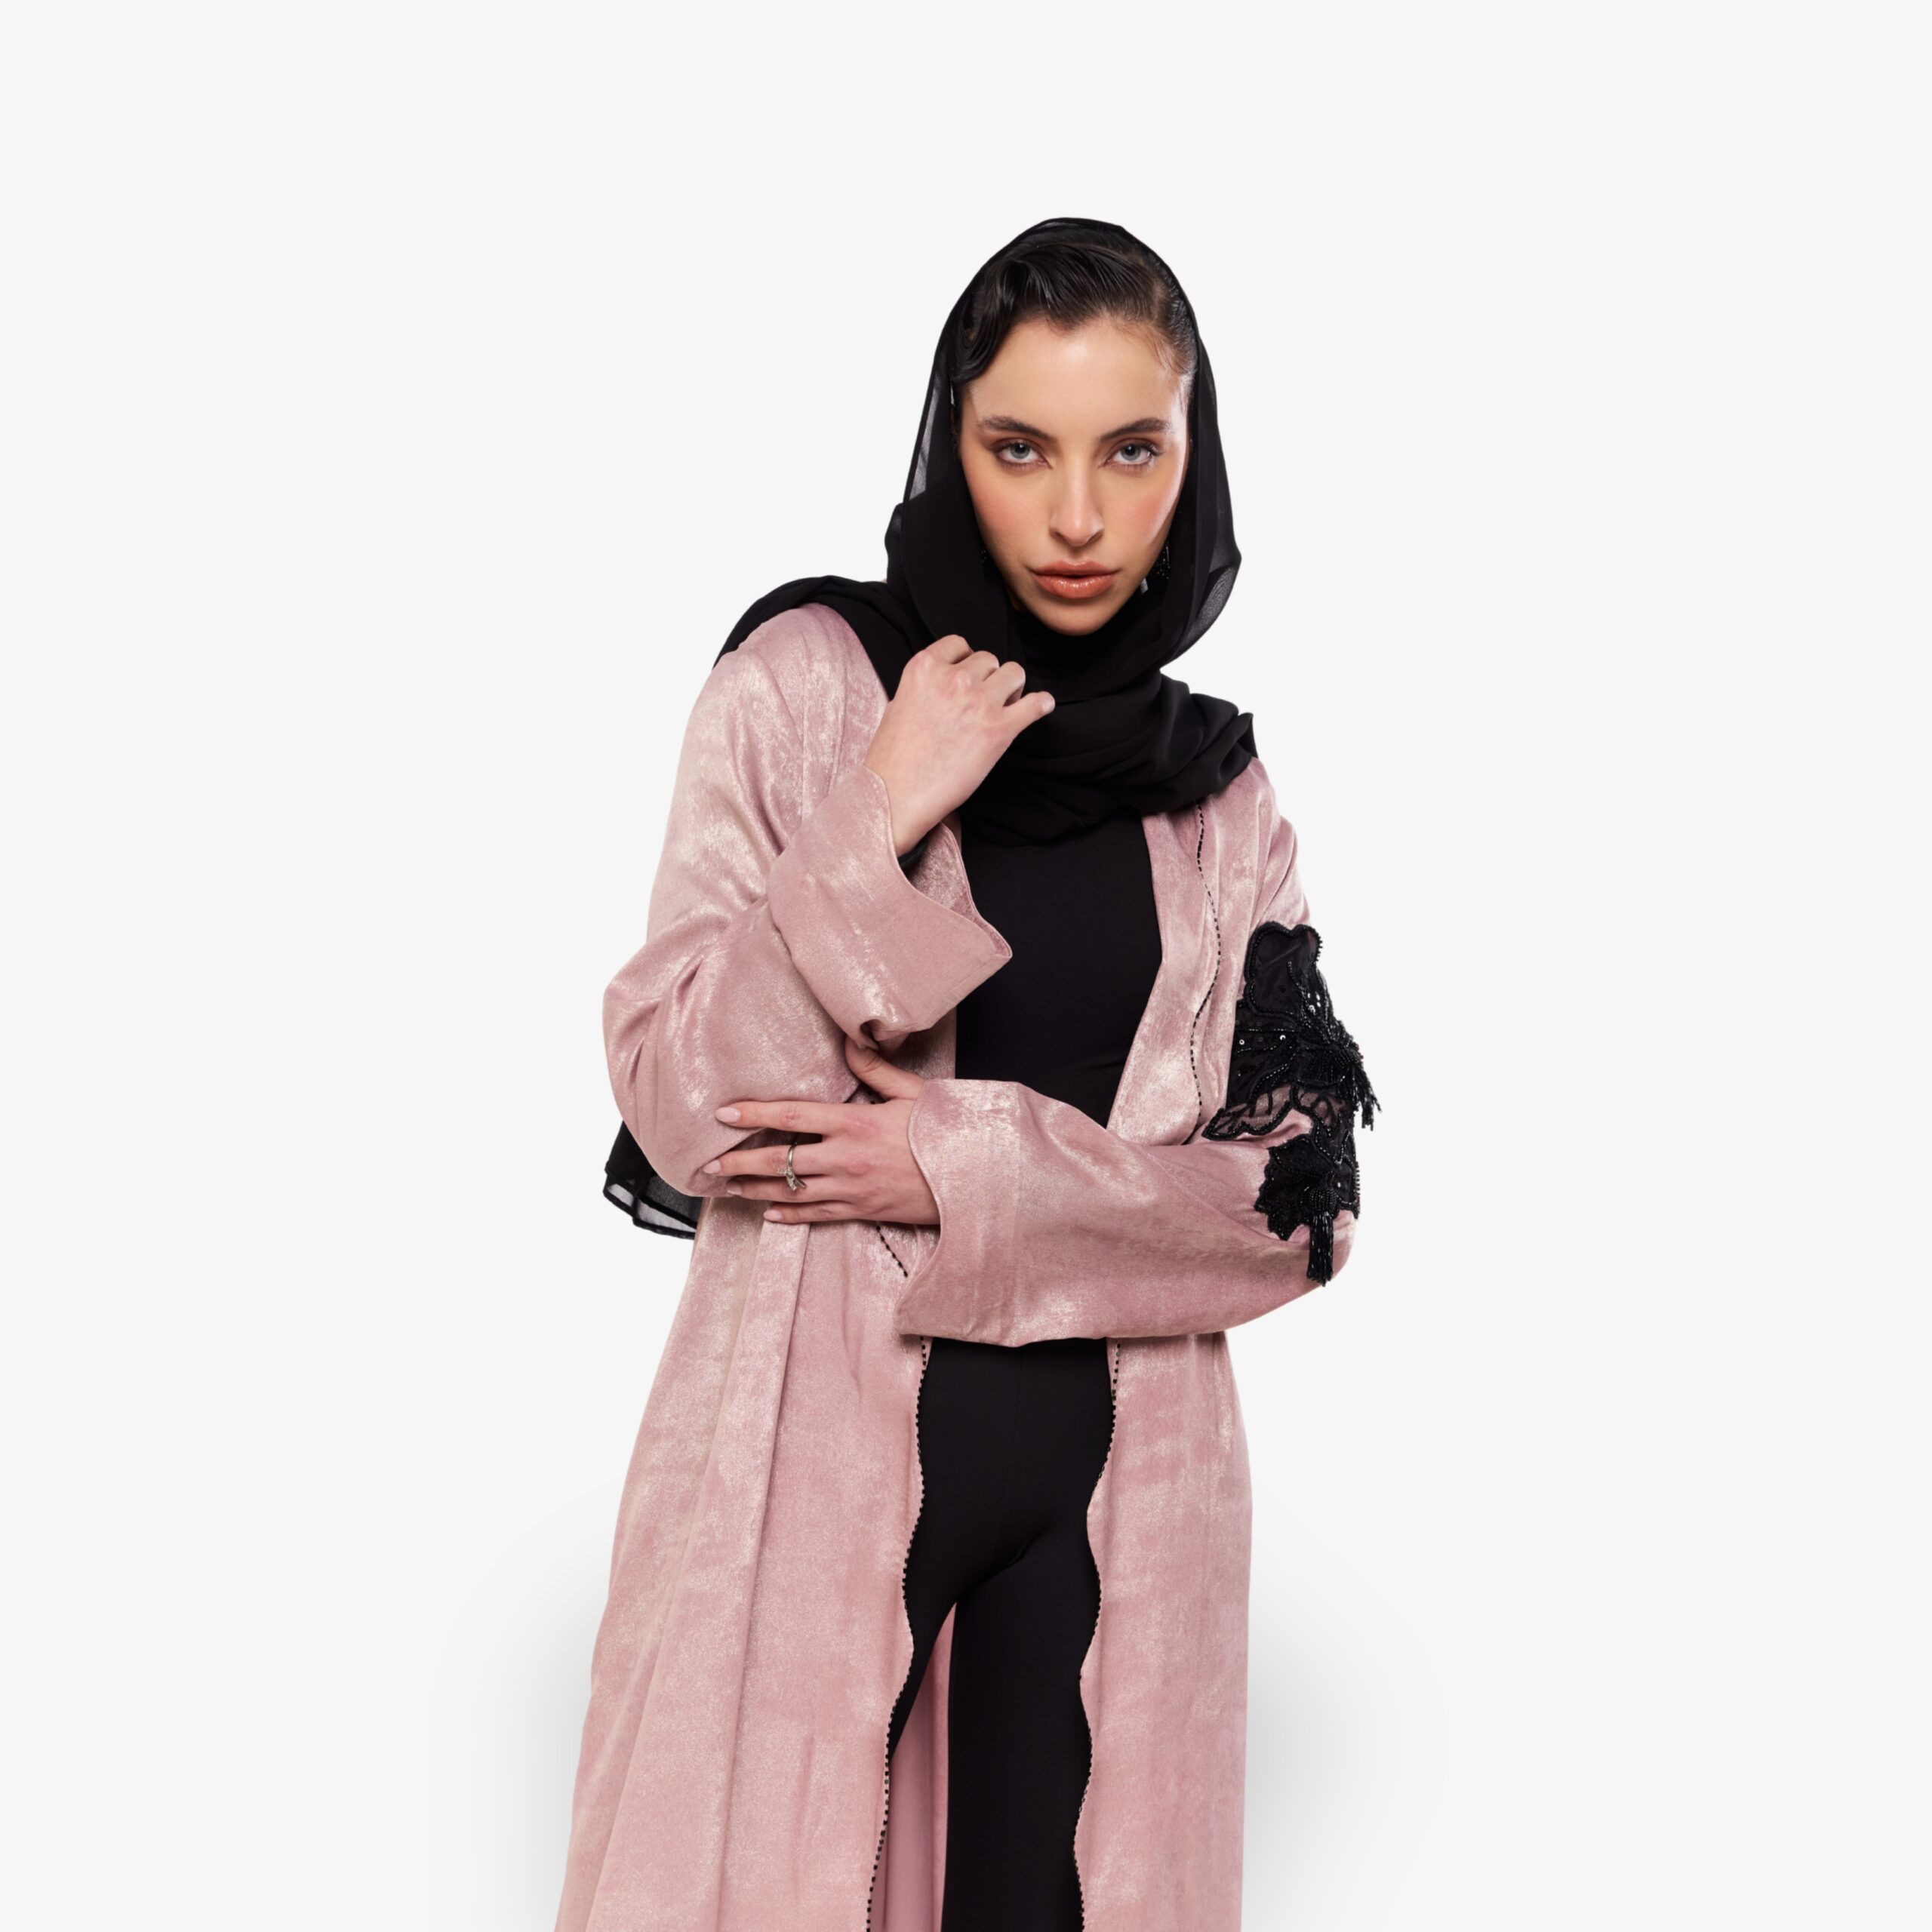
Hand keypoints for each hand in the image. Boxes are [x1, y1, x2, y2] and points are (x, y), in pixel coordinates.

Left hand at [702, 1033, 939, 1225]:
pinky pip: (817, 1215)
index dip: (754, 1115)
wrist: (974, 1180)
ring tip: (728, 1188)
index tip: (724, 1114)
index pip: (792, 1117)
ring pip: (791, 1191)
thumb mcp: (913, 1093)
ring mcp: (852, 1189)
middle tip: (709, 1164)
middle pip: (779, 1160)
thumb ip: (875, 1069)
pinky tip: (770, 1214)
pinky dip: (791, 1215)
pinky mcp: (863, 1211)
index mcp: (855, 1123)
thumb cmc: (946, 1132)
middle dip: (740, 1162)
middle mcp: (846, 1158)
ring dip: (755, 1191)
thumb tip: (849, 1042)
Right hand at [863, 634, 1055, 854]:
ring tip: (1006, 706)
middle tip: (985, 701)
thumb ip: (925, 687)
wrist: (896, 796)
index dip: (966, 661)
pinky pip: (1036, 704)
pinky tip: (1041, 707)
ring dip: (1012, 688)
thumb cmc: (892, 759)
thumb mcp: (898, 705)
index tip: (968, 678)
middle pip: (989, 660)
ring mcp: (979, 702)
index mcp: (924, 668)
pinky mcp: (999, 730)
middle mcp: (954, 678)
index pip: (959, 645)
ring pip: (1014, 673)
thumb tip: (945, 686)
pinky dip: (1041, 704)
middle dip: (989, 678)